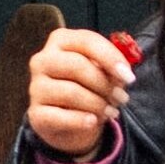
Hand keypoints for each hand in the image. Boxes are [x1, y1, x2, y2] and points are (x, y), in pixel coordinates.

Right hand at [24, 27, 136, 159]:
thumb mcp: (102, 71)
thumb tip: (123, 74)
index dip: (111, 58)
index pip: (86, 41)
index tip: (129, 77)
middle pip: (77, 66)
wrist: (69, 120)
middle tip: (122, 98)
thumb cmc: (88, 87)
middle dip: (105, 84)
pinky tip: (93, 122)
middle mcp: (42, 60)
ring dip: (97, 104)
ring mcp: (36, 87)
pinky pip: (61, 117)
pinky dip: (82, 120)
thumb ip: (111, 67)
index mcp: (60, 41)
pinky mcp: (35, 113)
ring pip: (71, 92)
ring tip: (111, 111)